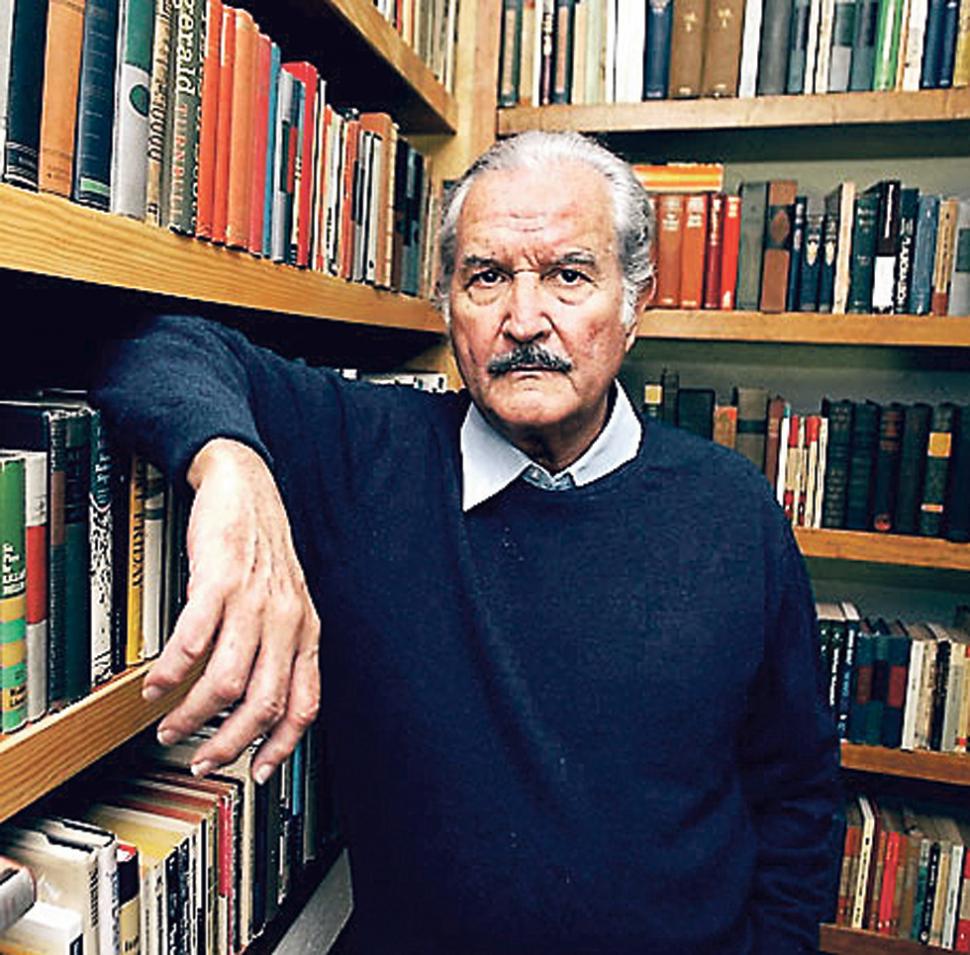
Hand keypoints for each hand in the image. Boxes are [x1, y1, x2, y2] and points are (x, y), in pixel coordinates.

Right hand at [144, 438, 320, 783]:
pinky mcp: (218, 584)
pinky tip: (155, 686)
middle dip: (229, 744)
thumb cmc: (264, 550)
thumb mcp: (289, 604)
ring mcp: (253, 604)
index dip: (283, 745)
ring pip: (226, 682)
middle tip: (200, 760)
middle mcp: (285, 623)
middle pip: (264, 704)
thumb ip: (281, 649)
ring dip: (192, 716)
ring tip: (169, 726)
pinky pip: (192, 643)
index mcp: (306, 633)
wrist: (247, 491)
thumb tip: (258, 700)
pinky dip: (169, 673)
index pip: (305, 703)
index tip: (259, 771)